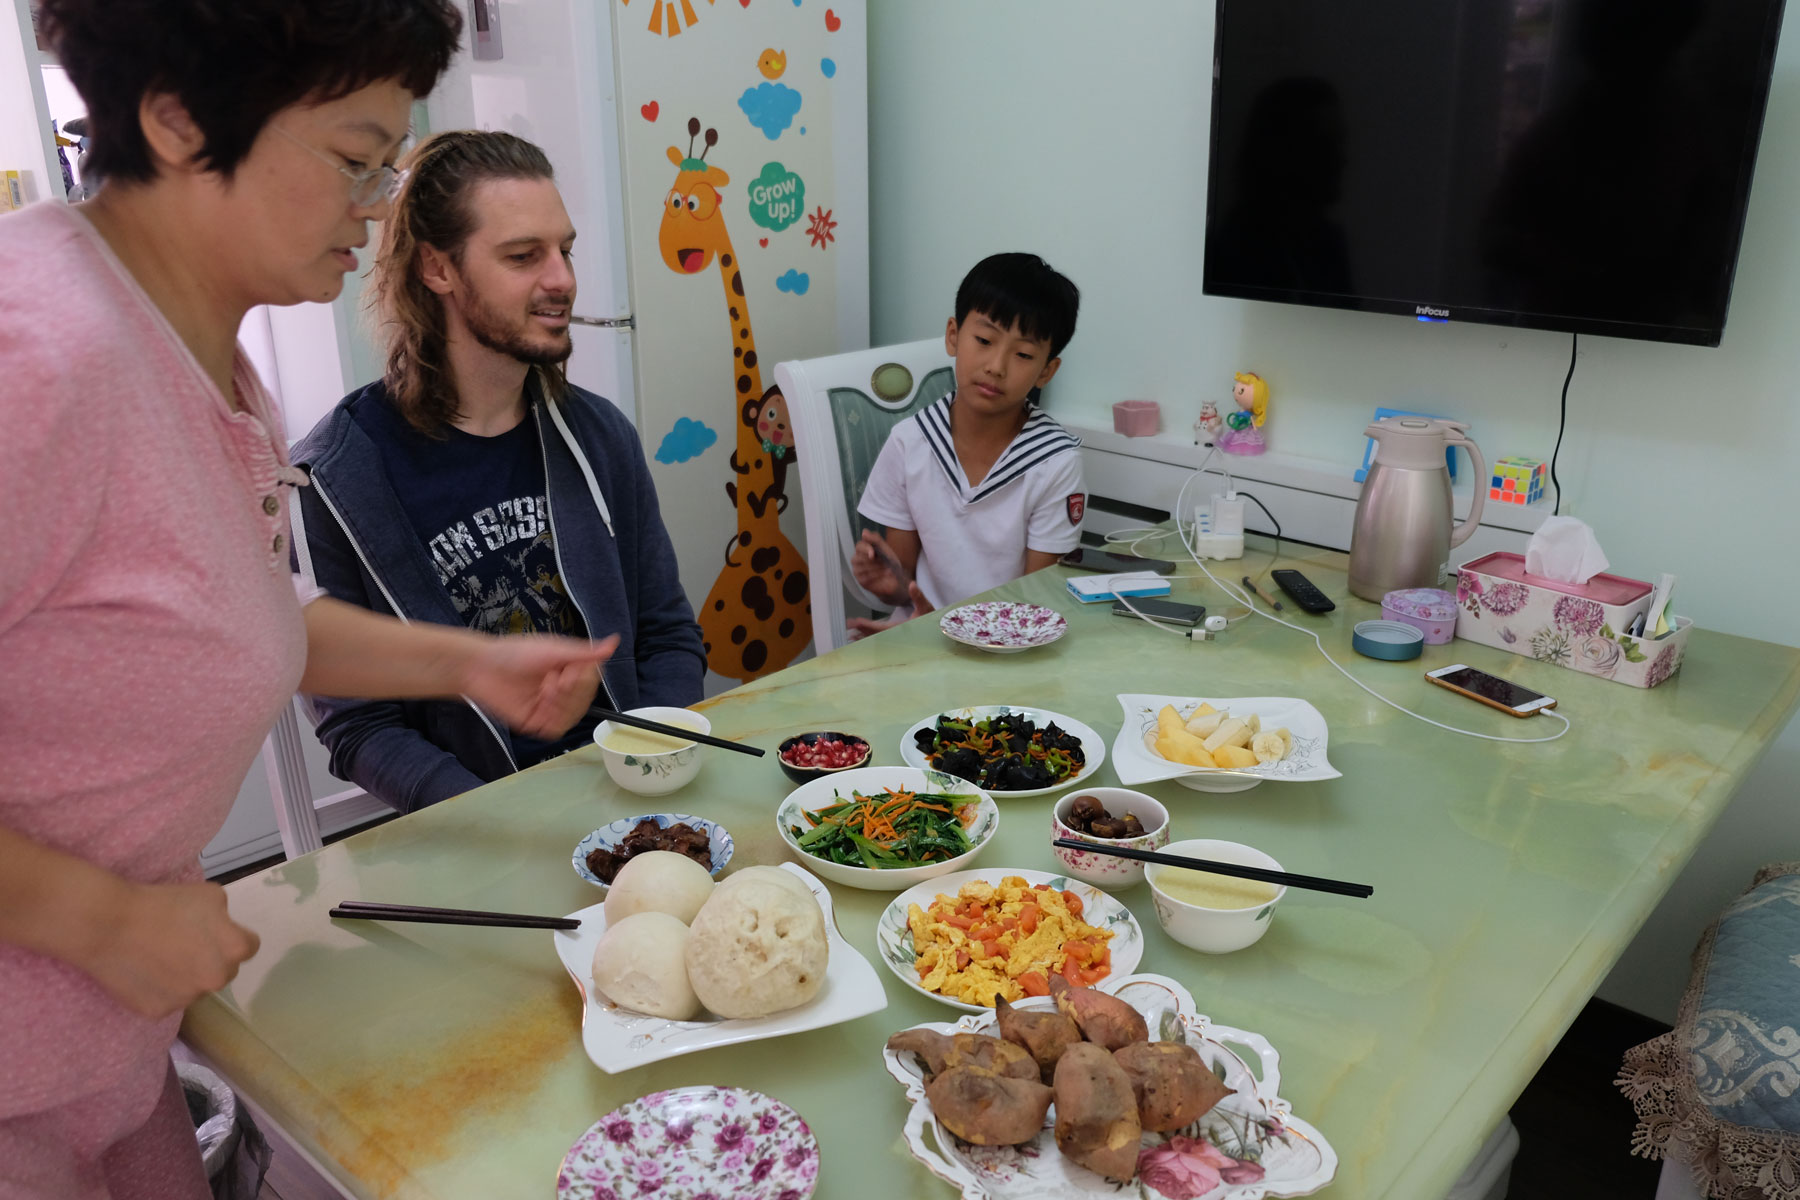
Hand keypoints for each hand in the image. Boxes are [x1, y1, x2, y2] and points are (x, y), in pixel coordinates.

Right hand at [79, 880, 259, 1018]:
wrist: (109, 924)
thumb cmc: (163, 903)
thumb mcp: (210, 895)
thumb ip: (226, 918)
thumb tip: (225, 930)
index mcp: (234, 950)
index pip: (248, 947)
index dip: (231, 936)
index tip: (213, 931)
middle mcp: (216, 980)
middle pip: (223, 970)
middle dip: (211, 959)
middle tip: (183, 944)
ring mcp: (187, 999)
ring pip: (195, 988)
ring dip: (186, 977)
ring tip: (159, 957)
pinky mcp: (158, 1012)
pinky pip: (167, 1000)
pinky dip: (159, 990)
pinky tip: (144, 972)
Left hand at [463, 634, 618, 738]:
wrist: (481, 668)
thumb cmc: (514, 652)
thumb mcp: (553, 649)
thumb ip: (584, 652)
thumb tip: (614, 643)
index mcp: (567, 670)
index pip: (592, 681)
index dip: (585, 679)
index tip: (569, 671)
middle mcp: (560, 690)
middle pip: (584, 700)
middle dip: (572, 692)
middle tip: (553, 680)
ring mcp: (548, 707)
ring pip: (573, 716)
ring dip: (562, 705)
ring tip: (544, 690)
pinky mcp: (535, 721)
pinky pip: (555, 730)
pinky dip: (554, 720)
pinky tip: (542, 704)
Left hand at [845, 582, 930, 640]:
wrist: (940, 630)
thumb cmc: (932, 618)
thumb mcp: (926, 606)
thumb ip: (918, 596)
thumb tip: (912, 584)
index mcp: (902, 628)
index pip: (880, 627)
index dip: (867, 625)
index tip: (855, 622)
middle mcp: (897, 635)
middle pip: (875, 635)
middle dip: (862, 630)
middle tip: (848, 626)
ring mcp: (897, 639)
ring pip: (877, 639)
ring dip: (864, 636)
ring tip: (851, 634)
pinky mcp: (897, 639)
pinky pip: (881, 639)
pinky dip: (871, 637)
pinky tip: (863, 637)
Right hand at [850, 531, 909, 605]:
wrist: (896, 578)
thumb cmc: (889, 562)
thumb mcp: (885, 549)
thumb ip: (876, 539)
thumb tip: (864, 531)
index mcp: (863, 550)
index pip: (859, 546)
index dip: (865, 549)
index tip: (873, 553)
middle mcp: (857, 559)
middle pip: (858, 558)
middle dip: (873, 561)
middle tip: (885, 562)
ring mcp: (857, 571)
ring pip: (862, 568)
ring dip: (877, 568)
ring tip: (888, 569)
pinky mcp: (861, 581)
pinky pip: (865, 577)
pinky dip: (877, 576)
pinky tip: (884, 574)